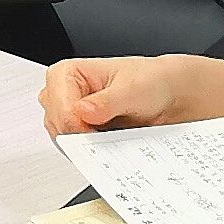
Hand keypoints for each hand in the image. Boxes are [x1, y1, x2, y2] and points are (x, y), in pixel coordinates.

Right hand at [37, 56, 194, 135]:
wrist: (165, 95)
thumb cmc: (149, 82)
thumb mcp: (133, 89)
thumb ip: (107, 102)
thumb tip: (84, 112)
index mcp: (66, 73)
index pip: (60, 110)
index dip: (79, 126)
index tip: (100, 131)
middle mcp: (61, 93)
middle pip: (58, 128)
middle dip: (83, 136)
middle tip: (111, 134)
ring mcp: (67, 114)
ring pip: (64, 141)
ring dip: (88, 144)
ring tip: (114, 134)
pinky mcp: (77, 131)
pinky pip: (75, 150)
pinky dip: (92, 150)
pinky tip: (110, 141)